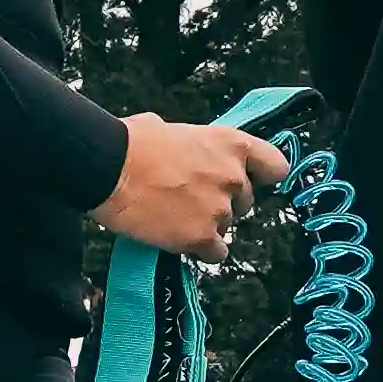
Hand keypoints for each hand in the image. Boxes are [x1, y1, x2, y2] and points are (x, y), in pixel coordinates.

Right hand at [94, 116, 288, 254]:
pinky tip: (179, 240)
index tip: (248, 181)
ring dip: (206, 227)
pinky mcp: (201, 236)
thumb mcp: (170, 128)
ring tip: (175, 219)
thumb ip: (192, 144)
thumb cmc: (131, 143)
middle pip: (245, 202)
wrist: (108, 168)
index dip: (262, 176)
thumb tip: (182, 148)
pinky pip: (216, 253)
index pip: (274, 165)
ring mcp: (220, 209)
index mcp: (230, 144)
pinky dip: (201, 250)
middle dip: (222, 204)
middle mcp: (233, 177)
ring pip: (226, 228)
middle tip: (191, 202)